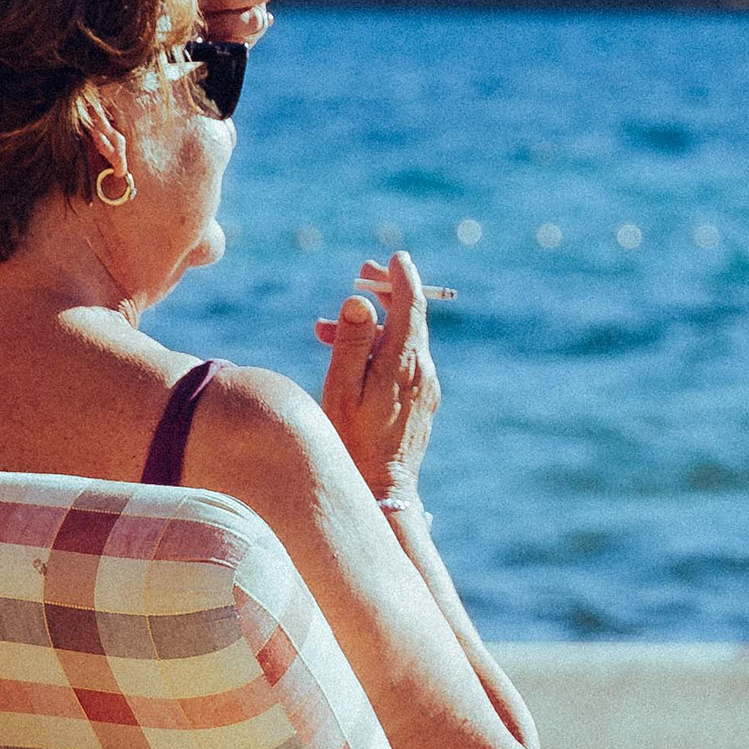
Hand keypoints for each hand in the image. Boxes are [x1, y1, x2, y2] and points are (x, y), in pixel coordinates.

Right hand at [313, 251, 439, 505]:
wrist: (381, 491)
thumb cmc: (352, 442)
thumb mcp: (341, 391)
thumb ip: (351, 344)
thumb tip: (360, 302)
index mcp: (404, 364)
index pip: (411, 307)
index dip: (402, 278)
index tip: (395, 257)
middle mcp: (422, 372)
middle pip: (411, 318)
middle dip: (386, 292)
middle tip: (361, 272)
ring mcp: (425, 388)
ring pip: (402, 341)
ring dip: (372, 326)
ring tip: (323, 329)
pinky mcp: (421, 402)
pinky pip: (402, 362)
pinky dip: (379, 349)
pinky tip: (348, 357)